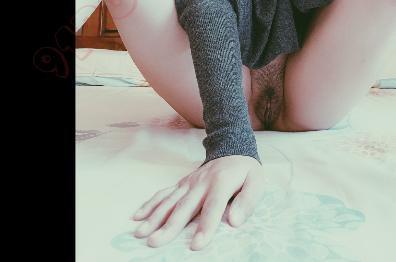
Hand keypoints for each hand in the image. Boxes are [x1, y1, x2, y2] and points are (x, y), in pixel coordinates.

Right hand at [132, 155, 264, 250]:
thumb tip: (235, 221)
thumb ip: (248, 201)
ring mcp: (189, 182)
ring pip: (169, 201)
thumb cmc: (245, 172)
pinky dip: (150, 204)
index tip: (196, 246)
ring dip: (154, 217)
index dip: (204, 227)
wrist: (232, 149)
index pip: (212, 208)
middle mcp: (201, 182)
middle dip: (168, 226)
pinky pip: (164, 193)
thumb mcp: (257, 182)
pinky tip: (138, 216)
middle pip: (184, 207)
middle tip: (154, 242)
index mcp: (221, 183)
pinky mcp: (182, 183)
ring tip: (140, 232)